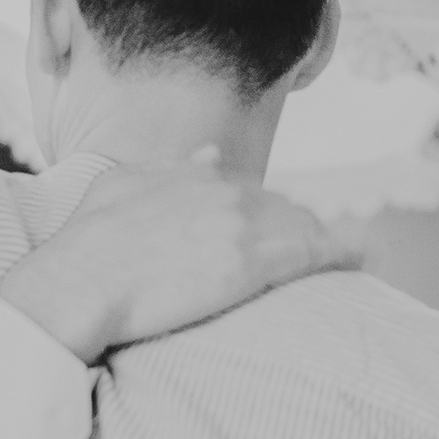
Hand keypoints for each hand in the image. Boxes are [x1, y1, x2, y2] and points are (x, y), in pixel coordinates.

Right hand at [0, 150, 351, 361]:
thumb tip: (208, 154)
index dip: (266, 210)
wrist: (77, 284)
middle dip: (301, 226)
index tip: (280, 224)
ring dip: (322, 240)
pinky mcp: (247, 263)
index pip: (246, 186)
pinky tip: (361, 259)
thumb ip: (166, 169)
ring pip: (300, 225)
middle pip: (281, 205)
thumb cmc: (85, 245)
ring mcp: (237, 224)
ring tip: (346, 257)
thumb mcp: (118, 186)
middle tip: (320, 249)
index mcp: (192, 173)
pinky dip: (339, 253)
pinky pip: (309, 253)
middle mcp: (221, 189)